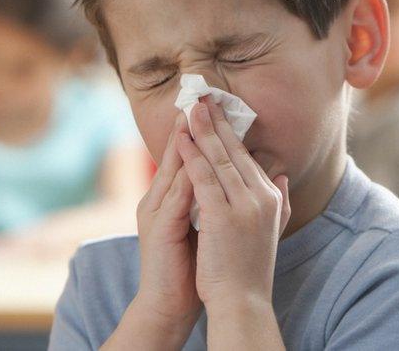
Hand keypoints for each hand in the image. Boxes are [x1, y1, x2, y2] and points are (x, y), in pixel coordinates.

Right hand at [131, 112, 200, 329]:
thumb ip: (219, 198)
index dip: (202, 130)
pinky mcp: (160, 229)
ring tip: (198, 116)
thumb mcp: (210, 224)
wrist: (173, 302)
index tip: (215, 103)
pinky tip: (198, 160)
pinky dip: (187, 177)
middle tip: (203, 96)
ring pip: (174, 169)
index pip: (189, 156)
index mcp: (174, 196)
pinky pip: (175, 197)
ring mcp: (157, 212)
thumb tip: (241, 176)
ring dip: (185, 143)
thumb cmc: (194, 265)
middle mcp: (161, 199)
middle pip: (177, 154)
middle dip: (191, 125)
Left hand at [177, 96, 290, 311]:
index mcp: (270, 197)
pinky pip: (205, 178)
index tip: (218, 111)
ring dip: (203, 130)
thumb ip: (279, 200)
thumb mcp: (272, 229)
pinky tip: (182, 140)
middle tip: (203, 96)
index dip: (230, 132)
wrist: (243, 300)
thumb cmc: (250, 268)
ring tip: (191, 108)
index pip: (247, 157)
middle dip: (217, 122)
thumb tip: (281, 175)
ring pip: (220, 158)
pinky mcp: (223, 215)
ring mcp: (244, 204)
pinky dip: (192, 156)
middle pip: (235, 150)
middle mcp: (261, 195)